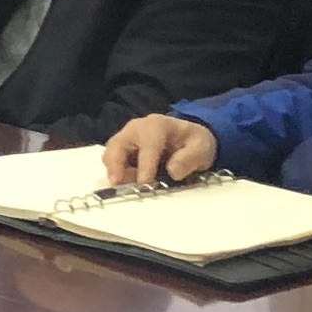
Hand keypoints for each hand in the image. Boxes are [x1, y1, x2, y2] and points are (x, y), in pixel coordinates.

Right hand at [103, 113, 221, 185]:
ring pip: (110, 152)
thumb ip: (189, 159)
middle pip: (117, 144)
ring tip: (125, 186)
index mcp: (157, 126)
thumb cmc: (193, 143)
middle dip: (116, 165)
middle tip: (119, 185)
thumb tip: (172, 171)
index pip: (148, 145)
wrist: (188, 138)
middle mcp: (136, 128)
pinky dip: (115, 172)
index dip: (145, 165)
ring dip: (114, 170)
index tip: (144, 183)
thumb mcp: (201, 149)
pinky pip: (111, 159)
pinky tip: (126, 182)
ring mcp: (126, 137)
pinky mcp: (122, 148)